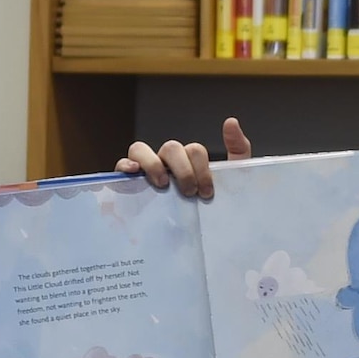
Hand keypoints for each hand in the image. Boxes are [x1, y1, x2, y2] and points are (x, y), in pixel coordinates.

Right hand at [116, 116, 250, 198]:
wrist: (205, 236)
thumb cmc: (213, 205)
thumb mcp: (233, 177)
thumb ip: (237, 148)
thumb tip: (230, 121)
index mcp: (189, 159)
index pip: (194, 150)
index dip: (202, 168)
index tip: (207, 192)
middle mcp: (167, 161)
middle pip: (171, 148)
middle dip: (182, 169)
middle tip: (189, 192)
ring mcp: (147, 170)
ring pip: (141, 150)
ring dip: (152, 163)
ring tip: (162, 184)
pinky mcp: (129, 184)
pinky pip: (121, 167)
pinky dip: (124, 165)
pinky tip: (133, 173)